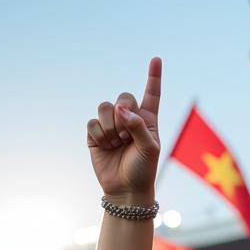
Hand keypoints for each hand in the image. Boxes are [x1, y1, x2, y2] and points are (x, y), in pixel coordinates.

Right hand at [87, 56, 161, 203]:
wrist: (126, 190)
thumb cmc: (143, 170)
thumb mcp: (149, 148)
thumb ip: (138, 126)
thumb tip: (121, 109)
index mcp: (147, 120)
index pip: (151, 94)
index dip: (153, 77)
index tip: (156, 59)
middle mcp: (129, 119)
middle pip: (123, 97)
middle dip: (124, 114)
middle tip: (127, 136)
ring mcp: (111, 126)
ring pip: (105, 107)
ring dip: (110, 126)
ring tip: (117, 143)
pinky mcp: (96, 134)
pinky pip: (93, 122)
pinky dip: (100, 135)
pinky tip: (106, 146)